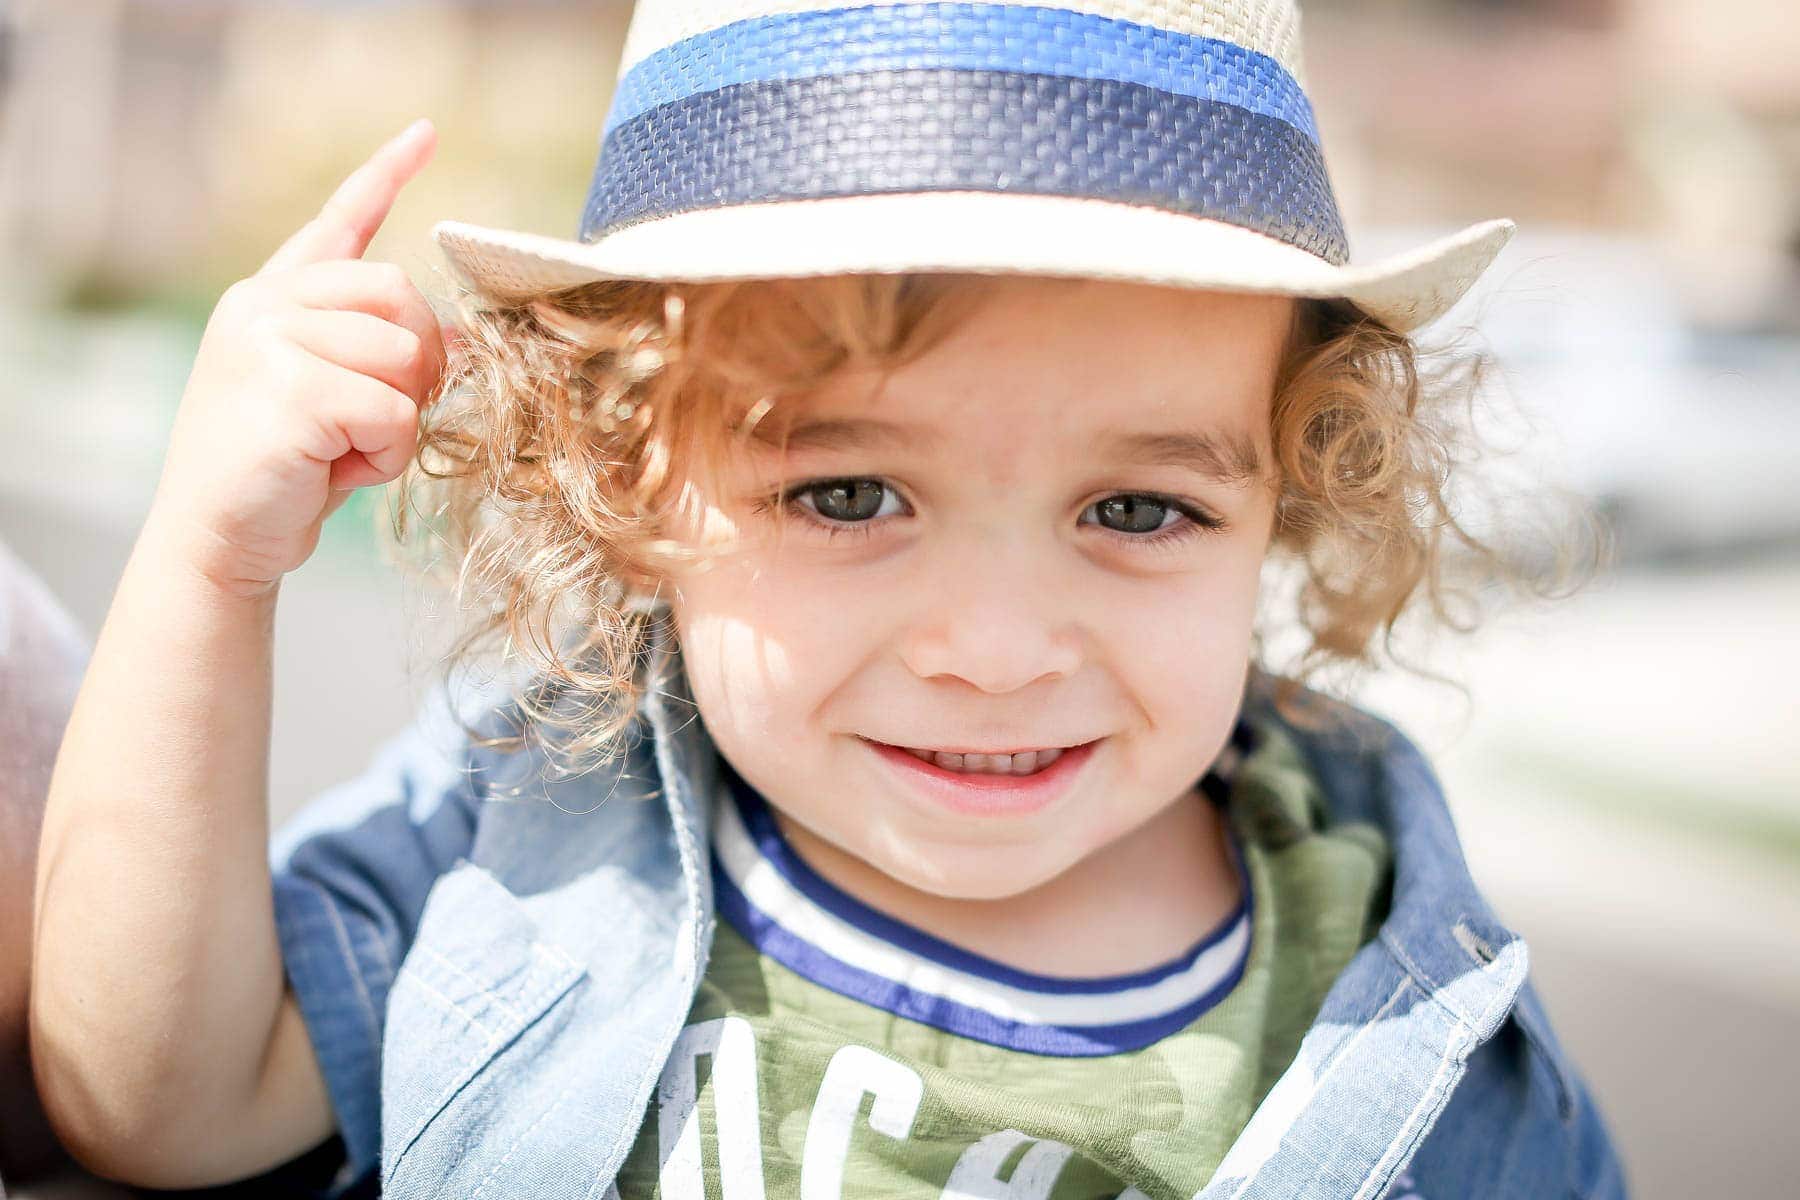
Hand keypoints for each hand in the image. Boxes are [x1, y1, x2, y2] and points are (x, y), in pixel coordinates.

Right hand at [148, 118, 448, 597]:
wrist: (216, 540)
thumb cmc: (282, 473)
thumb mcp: (330, 398)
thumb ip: (375, 352)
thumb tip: (467, 341)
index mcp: (273, 297)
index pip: (338, 221)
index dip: (385, 175)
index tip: (424, 134)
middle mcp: (265, 304)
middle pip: (403, 294)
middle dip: (420, 362)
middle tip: (386, 416)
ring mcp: (269, 340)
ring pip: (405, 356)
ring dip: (399, 419)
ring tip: (347, 449)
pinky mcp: (288, 389)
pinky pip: (392, 411)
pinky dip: (385, 455)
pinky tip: (334, 471)